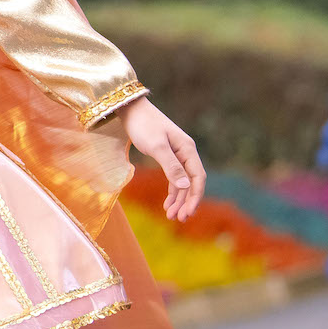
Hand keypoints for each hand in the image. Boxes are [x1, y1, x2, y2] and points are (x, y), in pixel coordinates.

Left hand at [121, 98, 204, 221]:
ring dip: (178, 199)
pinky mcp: (166, 156)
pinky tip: (166, 203)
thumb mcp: (156, 147)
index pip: (198, 178)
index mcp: (187, 149)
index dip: (194, 197)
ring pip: (182, 182)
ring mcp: (177, 155)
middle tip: (177, 219)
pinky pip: (174, 177)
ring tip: (170, 215)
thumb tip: (185, 186)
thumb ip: (171, 166)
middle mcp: (186, 153)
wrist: (130, 109)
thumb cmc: (143, 125)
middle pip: (192, 182)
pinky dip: (172, 191)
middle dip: (186, 202)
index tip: (187, 213)